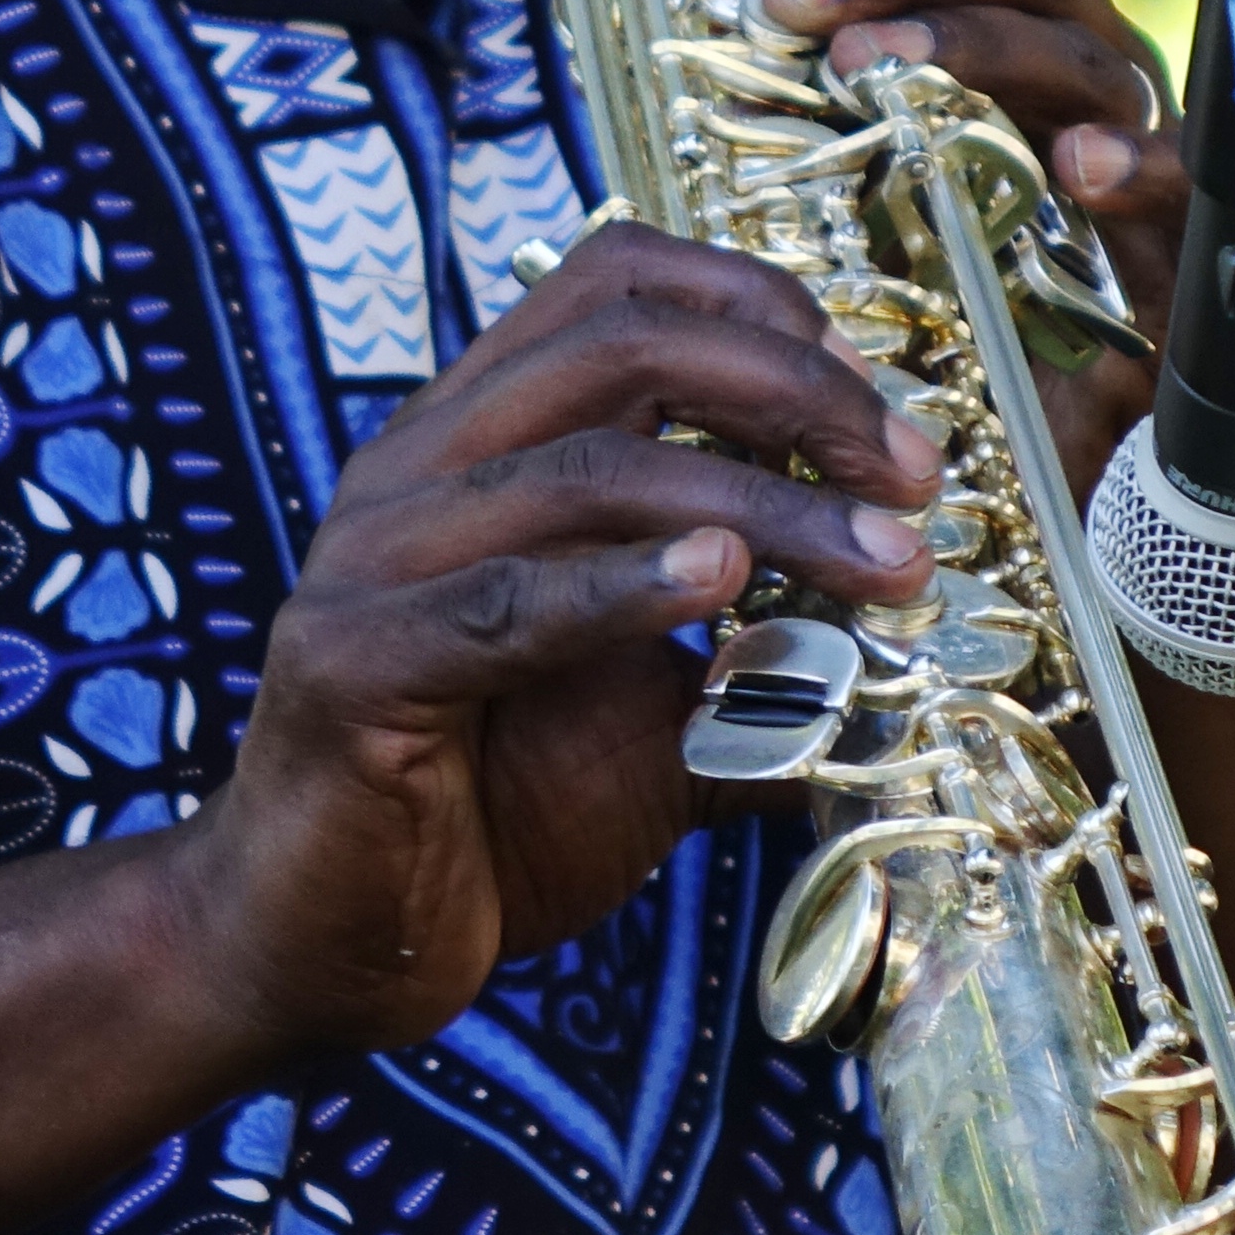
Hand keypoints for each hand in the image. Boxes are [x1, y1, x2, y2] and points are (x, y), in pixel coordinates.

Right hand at [173, 225, 948, 1059]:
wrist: (323, 953)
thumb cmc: (485, 819)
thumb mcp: (655, 727)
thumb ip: (758, 671)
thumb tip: (904, 647)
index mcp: (477, 439)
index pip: (615, 281)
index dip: (762, 310)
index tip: (877, 412)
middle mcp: (418, 466)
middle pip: (621, 342)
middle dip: (795, 394)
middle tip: (911, 480)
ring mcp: (372, 558)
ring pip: (587, 469)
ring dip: (765, 506)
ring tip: (882, 566)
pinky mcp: (352, 666)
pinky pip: (503, 604)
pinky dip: (625, 588)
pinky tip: (726, 586)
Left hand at [722, 0, 1183, 486]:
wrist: (1036, 420)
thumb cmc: (934, 271)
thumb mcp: (853, 160)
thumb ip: (800, 76)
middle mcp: (1066, 44)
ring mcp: (1126, 130)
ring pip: (1072, 49)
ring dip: (967, 42)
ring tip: (864, 65)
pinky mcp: (1167, 236)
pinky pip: (1173, 180)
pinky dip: (1131, 162)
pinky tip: (1076, 163)